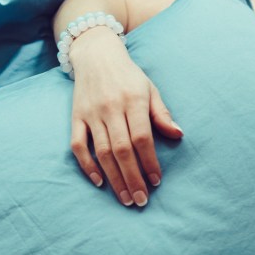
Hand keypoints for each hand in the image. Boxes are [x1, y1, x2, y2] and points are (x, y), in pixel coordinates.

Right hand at [68, 29, 182, 206]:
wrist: (96, 54)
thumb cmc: (128, 76)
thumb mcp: (149, 89)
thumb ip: (161, 114)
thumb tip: (178, 135)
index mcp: (133, 100)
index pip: (142, 137)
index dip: (149, 162)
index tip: (156, 181)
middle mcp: (111, 108)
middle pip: (122, 150)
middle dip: (133, 178)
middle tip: (141, 200)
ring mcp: (91, 114)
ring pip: (103, 152)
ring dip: (114, 178)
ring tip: (126, 198)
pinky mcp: (76, 117)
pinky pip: (78, 146)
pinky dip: (87, 165)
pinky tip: (99, 182)